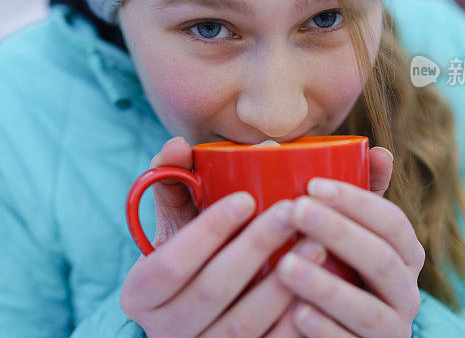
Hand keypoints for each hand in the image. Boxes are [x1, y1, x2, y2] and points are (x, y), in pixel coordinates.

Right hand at [120, 136, 324, 336]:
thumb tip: (177, 145)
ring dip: (283, 283)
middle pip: (212, 289)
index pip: (171, 263)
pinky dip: (296, 322)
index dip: (208, 230)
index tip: (246, 197)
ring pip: (243, 324)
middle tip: (292, 210)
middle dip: (255, 247)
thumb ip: (173, 184)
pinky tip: (322, 289)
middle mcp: (167, 329)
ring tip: (317, 243)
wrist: (198, 323)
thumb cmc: (191, 261)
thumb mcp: (175, 228)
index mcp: (142, 292)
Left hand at [275, 147, 424, 336]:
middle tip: (296, 210)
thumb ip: (359, 197)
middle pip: (382, 260)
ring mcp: (391, 330)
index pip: (392, 221)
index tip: (312, 184)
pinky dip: (325, 331)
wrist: (331, 332)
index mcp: (404, 255)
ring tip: (285, 266)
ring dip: (327, 286)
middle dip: (339, 232)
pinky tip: (296, 314)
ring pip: (369, 310)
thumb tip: (380, 151)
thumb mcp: (349, 233)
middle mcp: (406, 293)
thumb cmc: (338, 270)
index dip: (356, 201)